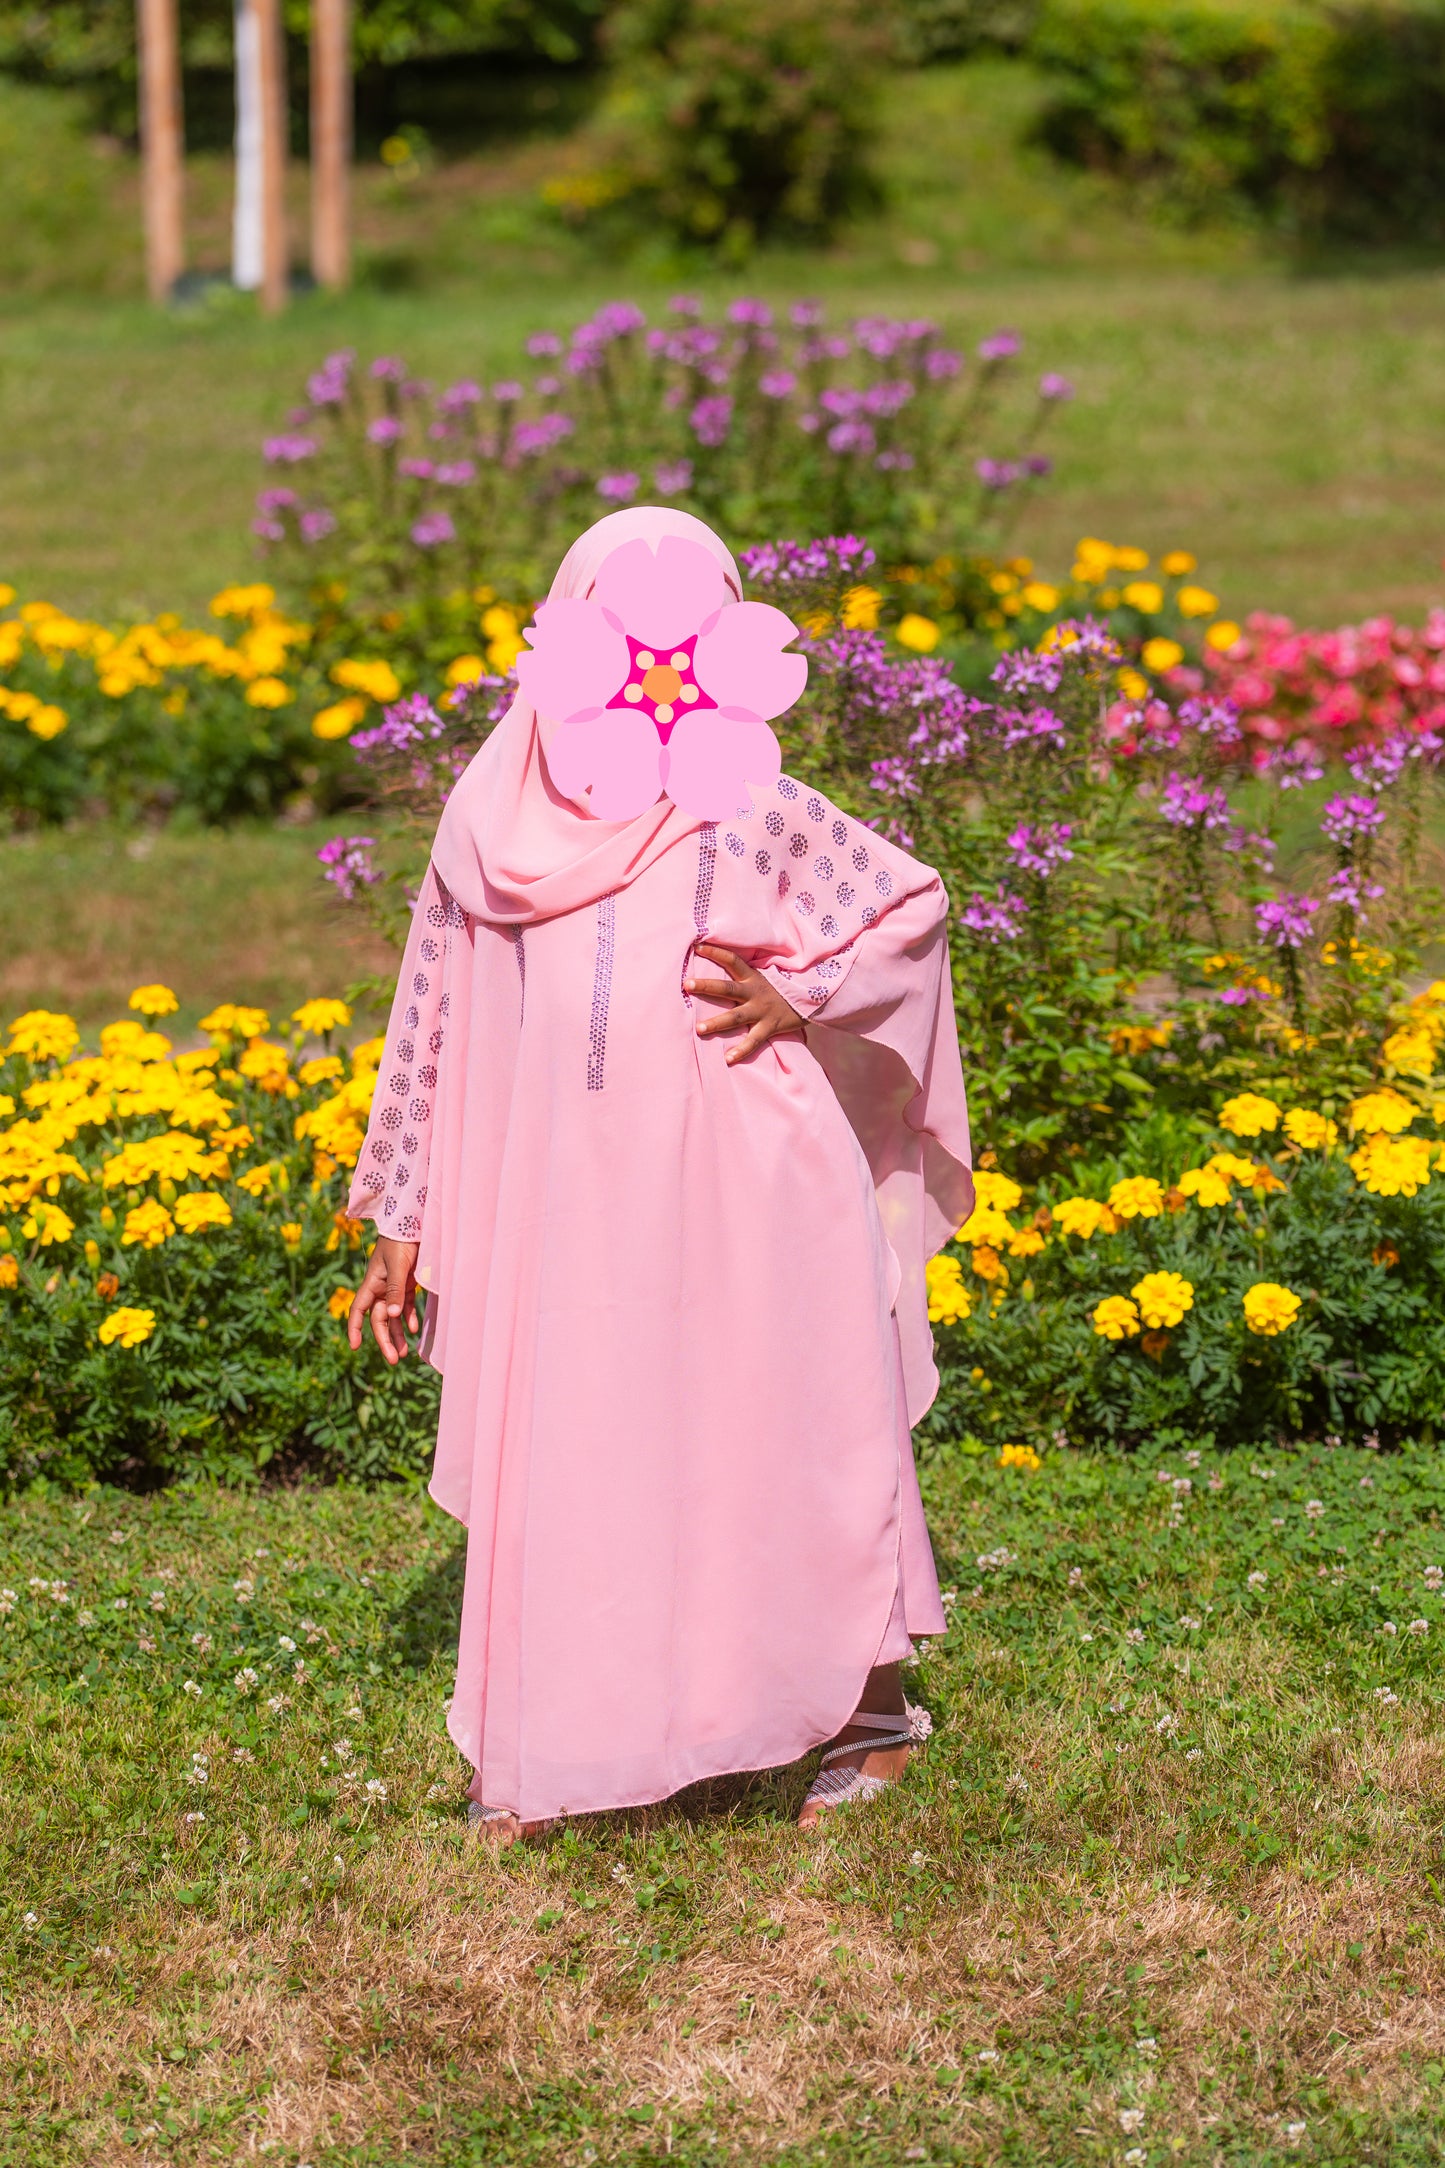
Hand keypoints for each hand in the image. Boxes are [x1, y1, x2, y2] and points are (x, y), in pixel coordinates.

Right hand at [347, 1237, 420, 1364]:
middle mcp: (380, 1288)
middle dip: (384, 1340)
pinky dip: (409, 1318)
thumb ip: (395, 1290)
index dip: (354, 1328)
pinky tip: (414, 1329)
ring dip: (397, 1333)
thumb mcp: (398, 1266)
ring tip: (404, 1353)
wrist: (414, 1223)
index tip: (355, 1347)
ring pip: (393, 1316)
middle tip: (393, 1360)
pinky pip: (406, 1306)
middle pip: (378, 1319)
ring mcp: (394, 1286)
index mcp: (371, 1283)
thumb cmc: (402, 1241)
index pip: (358, 1311)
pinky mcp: (408, 1283)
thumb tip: (391, 1316)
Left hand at [683, 942, 807, 1064]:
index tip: (697, 947)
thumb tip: (723, 965)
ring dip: (717, 1023)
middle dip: (706, 986)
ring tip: (699, 1029)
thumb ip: (745, 975)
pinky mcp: (770, 1027)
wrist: (812, 1000)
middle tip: (686, 984)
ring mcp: (762, 1011)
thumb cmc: (781, 990)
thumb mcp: (765, 977)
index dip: (715, 953)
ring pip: (736, 1017)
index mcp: (753, 977)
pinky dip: (741, 1050)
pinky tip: (728, 1059)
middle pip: (727, 988)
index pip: (732, 960)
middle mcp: (755, 992)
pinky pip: (753, 1041)